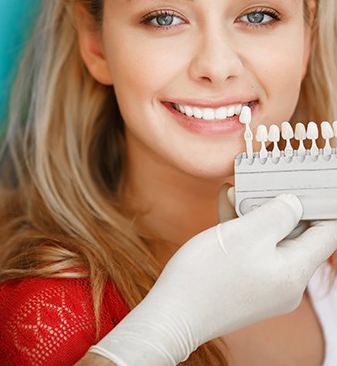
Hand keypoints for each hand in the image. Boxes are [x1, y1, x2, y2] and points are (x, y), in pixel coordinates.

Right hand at [90, 194, 336, 365]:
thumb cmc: (207, 274)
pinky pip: (252, 252)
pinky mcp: (245, 286)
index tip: (310, 183)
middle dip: (278, 204)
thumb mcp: (244, 234)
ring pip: (269, 241)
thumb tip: (296, 203)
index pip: (327, 234)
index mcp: (294, 271)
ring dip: (254, 214)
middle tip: (262, 180)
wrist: (173, 313)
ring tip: (233, 190)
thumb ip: (277, 214)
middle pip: (296, 235)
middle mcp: (286, 283)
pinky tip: (225, 208)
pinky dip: (242, 230)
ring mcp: (265, 287)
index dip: (322, 204)